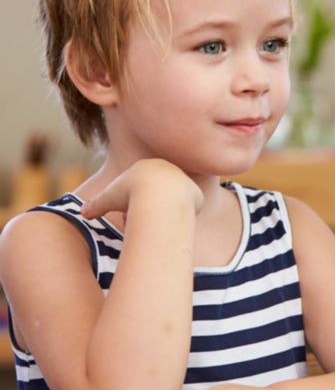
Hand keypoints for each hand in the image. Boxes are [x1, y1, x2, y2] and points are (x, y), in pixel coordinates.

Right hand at [80, 159, 203, 221]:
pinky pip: (184, 210)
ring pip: (169, 202)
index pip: (137, 187)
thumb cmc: (131, 194)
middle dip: (143, 210)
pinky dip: (175, 218)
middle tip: (138, 221)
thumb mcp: (107, 198)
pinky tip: (169, 222)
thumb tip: (82, 213)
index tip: (126, 215)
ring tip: (153, 223)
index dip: (128, 204)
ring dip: (159, 214)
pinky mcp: (196, 196)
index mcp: (149, 166)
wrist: (161, 195)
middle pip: (154, 195)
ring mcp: (184, 182)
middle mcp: (170, 171)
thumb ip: (95, 205)